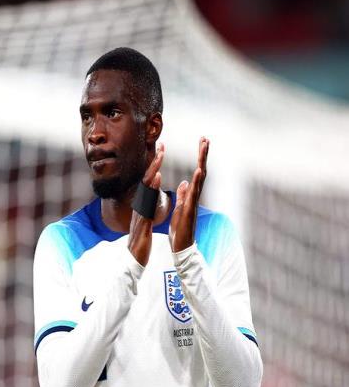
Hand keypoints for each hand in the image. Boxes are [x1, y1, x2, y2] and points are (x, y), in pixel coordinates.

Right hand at [128, 144, 164, 265]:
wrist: (133, 261)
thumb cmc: (140, 243)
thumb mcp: (144, 224)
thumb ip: (145, 211)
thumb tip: (146, 201)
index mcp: (142, 207)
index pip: (148, 185)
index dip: (154, 169)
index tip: (160, 154)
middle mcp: (139, 207)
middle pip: (146, 182)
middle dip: (153, 164)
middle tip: (160, 148)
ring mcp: (139, 213)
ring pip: (146, 190)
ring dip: (152, 173)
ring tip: (159, 159)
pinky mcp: (142, 222)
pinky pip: (147, 203)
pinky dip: (151, 190)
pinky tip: (156, 181)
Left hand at [169, 137, 208, 252]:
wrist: (181, 247)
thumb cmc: (181, 230)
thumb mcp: (180, 209)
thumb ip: (183, 196)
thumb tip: (185, 182)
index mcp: (191, 196)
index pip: (197, 173)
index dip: (200, 158)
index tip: (202, 142)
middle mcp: (195, 197)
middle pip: (202, 172)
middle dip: (203, 155)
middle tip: (205, 139)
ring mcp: (194, 203)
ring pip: (200, 180)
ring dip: (202, 162)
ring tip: (204, 148)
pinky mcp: (189, 211)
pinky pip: (194, 194)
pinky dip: (197, 182)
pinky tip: (199, 170)